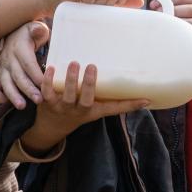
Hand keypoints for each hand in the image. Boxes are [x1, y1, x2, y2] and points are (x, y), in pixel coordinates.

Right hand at [0, 21, 49, 107]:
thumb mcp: (36, 28)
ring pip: (5, 83)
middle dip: (28, 89)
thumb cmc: (30, 34)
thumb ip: (38, 30)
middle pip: (18, 76)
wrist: (14, 34)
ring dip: (13, 96)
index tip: (45, 83)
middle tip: (39, 99)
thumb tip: (38, 30)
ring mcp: (3, 68)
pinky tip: (6, 103)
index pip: (28, 63)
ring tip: (22, 106)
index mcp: (20, 48)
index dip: (36, 74)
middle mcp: (9, 59)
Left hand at [17, 62, 148, 155]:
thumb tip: (142, 97)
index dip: (130, 105)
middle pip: (86, 100)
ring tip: (74, 63)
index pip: (115, 109)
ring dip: (70, 79)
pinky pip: (46, 92)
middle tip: (92, 66)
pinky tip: (50, 67)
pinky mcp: (47, 103)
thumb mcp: (96, 109)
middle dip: (89, 84)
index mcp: (94, 111)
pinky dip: (47, 80)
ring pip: (66, 95)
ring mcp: (63, 107)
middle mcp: (80, 110)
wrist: (52, 128)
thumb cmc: (79, 111)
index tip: (145, 99)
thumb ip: (113, 101)